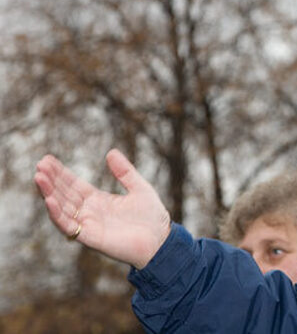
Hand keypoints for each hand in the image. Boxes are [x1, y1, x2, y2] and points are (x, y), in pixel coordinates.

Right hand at [34, 149, 171, 269]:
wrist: (161, 241)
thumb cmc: (152, 217)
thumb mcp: (139, 188)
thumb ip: (125, 172)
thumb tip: (111, 152)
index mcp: (99, 200)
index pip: (74, 185)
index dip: (61, 173)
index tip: (47, 160)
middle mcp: (89, 212)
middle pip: (64, 194)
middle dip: (51, 180)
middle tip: (39, 165)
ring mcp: (88, 225)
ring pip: (62, 208)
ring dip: (49, 193)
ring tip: (39, 177)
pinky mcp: (90, 237)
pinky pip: (69, 226)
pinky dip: (57, 214)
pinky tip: (49, 200)